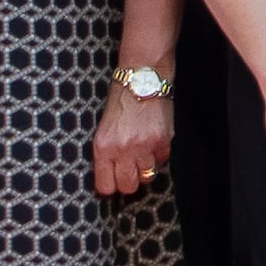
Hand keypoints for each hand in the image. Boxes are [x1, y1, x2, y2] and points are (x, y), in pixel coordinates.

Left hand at [93, 81, 175, 200]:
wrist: (141, 79)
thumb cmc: (120, 101)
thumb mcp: (103, 128)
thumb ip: (106, 153)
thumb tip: (112, 176)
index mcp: (103, 147)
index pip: (106, 186)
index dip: (110, 186)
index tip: (113, 181)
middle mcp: (123, 150)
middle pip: (128, 187)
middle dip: (129, 181)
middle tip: (129, 171)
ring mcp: (144, 146)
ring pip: (147, 177)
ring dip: (145, 167)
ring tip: (142, 153)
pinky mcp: (162, 141)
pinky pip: (161, 161)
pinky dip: (157, 155)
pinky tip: (152, 142)